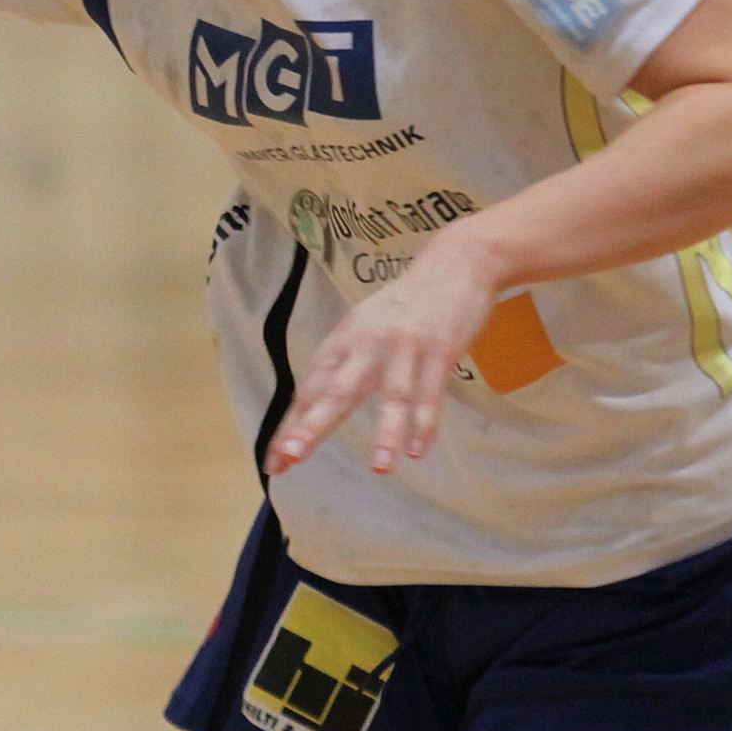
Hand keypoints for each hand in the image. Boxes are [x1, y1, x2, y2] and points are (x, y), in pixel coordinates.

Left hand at [264, 231, 504, 477]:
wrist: (456, 262)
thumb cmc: (405, 304)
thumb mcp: (365, 325)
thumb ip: (342, 364)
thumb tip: (311, 405)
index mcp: (346, 339)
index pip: (312, 388)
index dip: (293, 424)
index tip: (276, 459)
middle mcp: (368, 342)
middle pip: (338, 389)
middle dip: (314, 424)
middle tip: (293, 455)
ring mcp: (405, 346)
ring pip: (393, 395)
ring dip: (386, 433)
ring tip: (380, 468)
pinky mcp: (440, 349)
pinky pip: (431, 391)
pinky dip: (426, 422)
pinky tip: (419, 451)